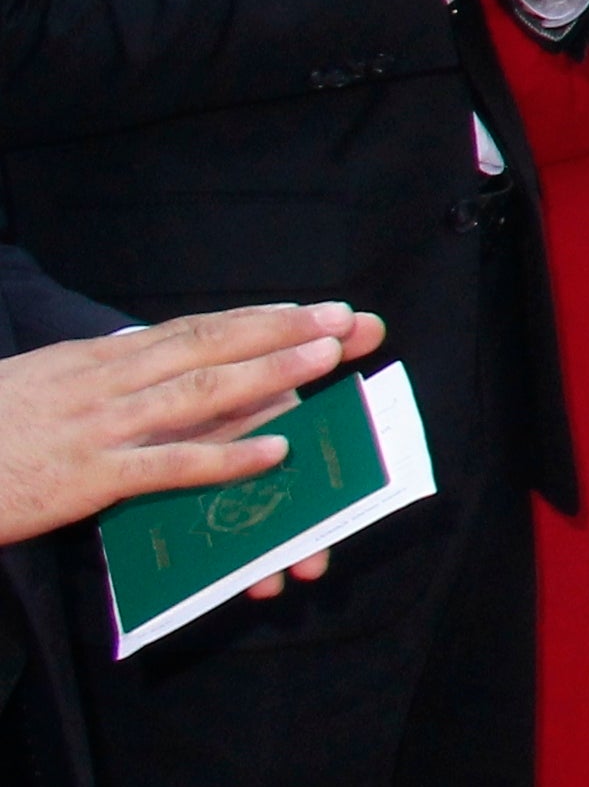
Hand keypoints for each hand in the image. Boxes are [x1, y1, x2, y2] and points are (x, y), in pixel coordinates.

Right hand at [0, 303, 386, 550]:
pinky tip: (274, 452)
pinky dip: (225, 456)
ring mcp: (99, 428)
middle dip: (282, 332)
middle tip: (348, 321)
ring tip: (327, 361)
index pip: (191, 329)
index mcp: (94, 360)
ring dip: (269, 375)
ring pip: (200, 393)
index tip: (311, 308)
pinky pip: (169, 465)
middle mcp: (104, 383)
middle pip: (209, 347)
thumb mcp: (42, 385)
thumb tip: (151, 364)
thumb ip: (99, 377)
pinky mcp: (87, 478)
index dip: (256, 318)